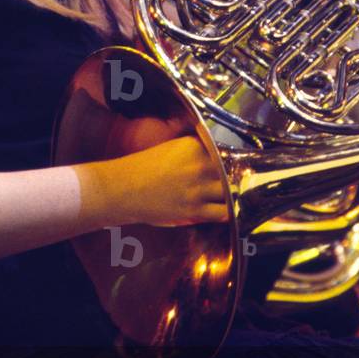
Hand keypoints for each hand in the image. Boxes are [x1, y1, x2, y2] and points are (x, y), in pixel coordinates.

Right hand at [110, 135, 228, 227]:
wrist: (121, 189)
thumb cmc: (142, 168)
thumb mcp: (170, 148)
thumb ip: (192, 149)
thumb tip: (211, 152)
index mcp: (193, 146)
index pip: (224, 151)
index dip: (229, 160)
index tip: (233, 165)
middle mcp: (198, 164)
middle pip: (231, 170)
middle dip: (235, 177)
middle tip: (237, 182)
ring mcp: (197, 188)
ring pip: (231, 191)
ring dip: (233, 195)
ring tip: (235, 196)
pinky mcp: (193, 209)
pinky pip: (223, 212)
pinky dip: (229, 212)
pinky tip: (229, 210)